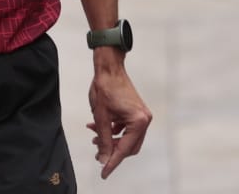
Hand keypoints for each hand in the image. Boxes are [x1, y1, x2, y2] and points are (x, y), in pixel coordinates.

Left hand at [86, 60, 152, 178]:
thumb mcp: (101, 117)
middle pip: (129, 146)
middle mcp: (144, 119)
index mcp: (139, 121)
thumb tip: (103, 159)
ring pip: (126, 138)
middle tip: (97, 153)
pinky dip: (113, 130)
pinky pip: (125, 128)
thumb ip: (103, 140)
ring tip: (94, 137)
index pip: (124, 149)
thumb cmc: (105, 87)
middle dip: (112, 150)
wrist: (108, 66)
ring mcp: (141, 115)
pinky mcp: (136, 112)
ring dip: (110, 139)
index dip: (113, 162)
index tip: (104, 173)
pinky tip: (97, 127)